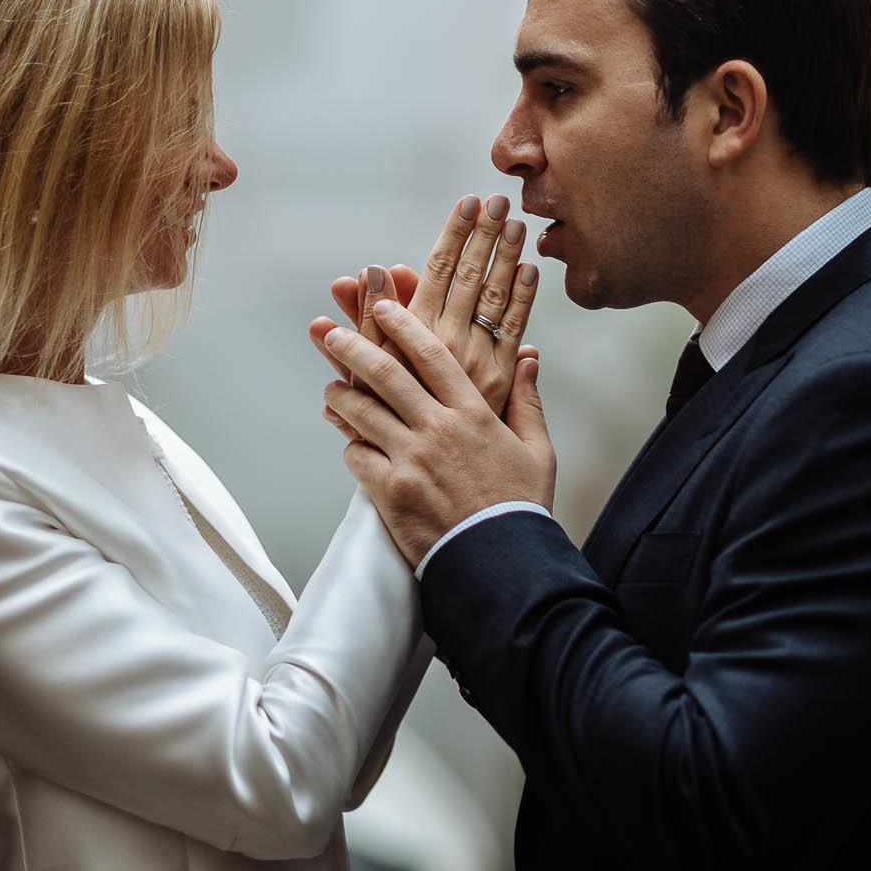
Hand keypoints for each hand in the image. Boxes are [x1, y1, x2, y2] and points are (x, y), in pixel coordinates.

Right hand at [308, 194, 540, 414]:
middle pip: (467, 276)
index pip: (435, 271)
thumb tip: (374, 269)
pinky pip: (512, 331)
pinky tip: (531, 270)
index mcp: (412, 335)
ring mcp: (475, 361)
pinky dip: (522, 299)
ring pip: (493, 297)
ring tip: (516, 222)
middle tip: (498, 199)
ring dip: (506, 257)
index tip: (466, 203)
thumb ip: (369, 317)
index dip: (453, 235)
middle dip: (483, 235)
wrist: (423, 478)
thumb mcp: (363, 366)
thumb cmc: (387, 419)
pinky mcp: (498, 381)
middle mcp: (446, 344)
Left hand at [322, 299, 555, 566]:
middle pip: (386, 375)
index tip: (384, 307)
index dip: (403, 326)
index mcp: (474, 413)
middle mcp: (438, 429)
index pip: (432, 355)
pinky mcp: (390, 492)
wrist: (502, 563)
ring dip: (342, 397)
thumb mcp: (537, 450)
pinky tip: (351, 442)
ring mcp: (411, 460)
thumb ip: (527, 401)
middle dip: (355, 348)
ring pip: (362, 413)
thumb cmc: (520, 508)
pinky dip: (351, 445)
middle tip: (335, 333)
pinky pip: (357, 456)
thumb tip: (528, 358)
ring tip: (332, 390)